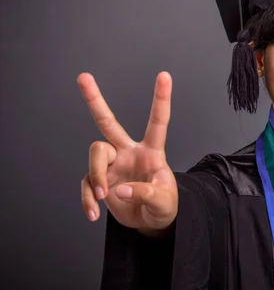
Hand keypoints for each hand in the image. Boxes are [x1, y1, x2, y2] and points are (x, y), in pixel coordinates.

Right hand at [78, 72, 177, 233]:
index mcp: (151, 152)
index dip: (161, 99)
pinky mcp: (100, 181)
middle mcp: (129, 152)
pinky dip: (88, 199)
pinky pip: (87, 183)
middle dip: (95, 100)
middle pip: (108, 123)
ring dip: (96, 175)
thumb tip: (119, 189)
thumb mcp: (163, 202)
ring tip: (104, 196)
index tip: (165, 75)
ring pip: (95, 155)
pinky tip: (93, 213)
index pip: (157, 122)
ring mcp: (113, 165)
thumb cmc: (163, 207)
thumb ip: (146, 194)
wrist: (149, 223)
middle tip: (83, 76)